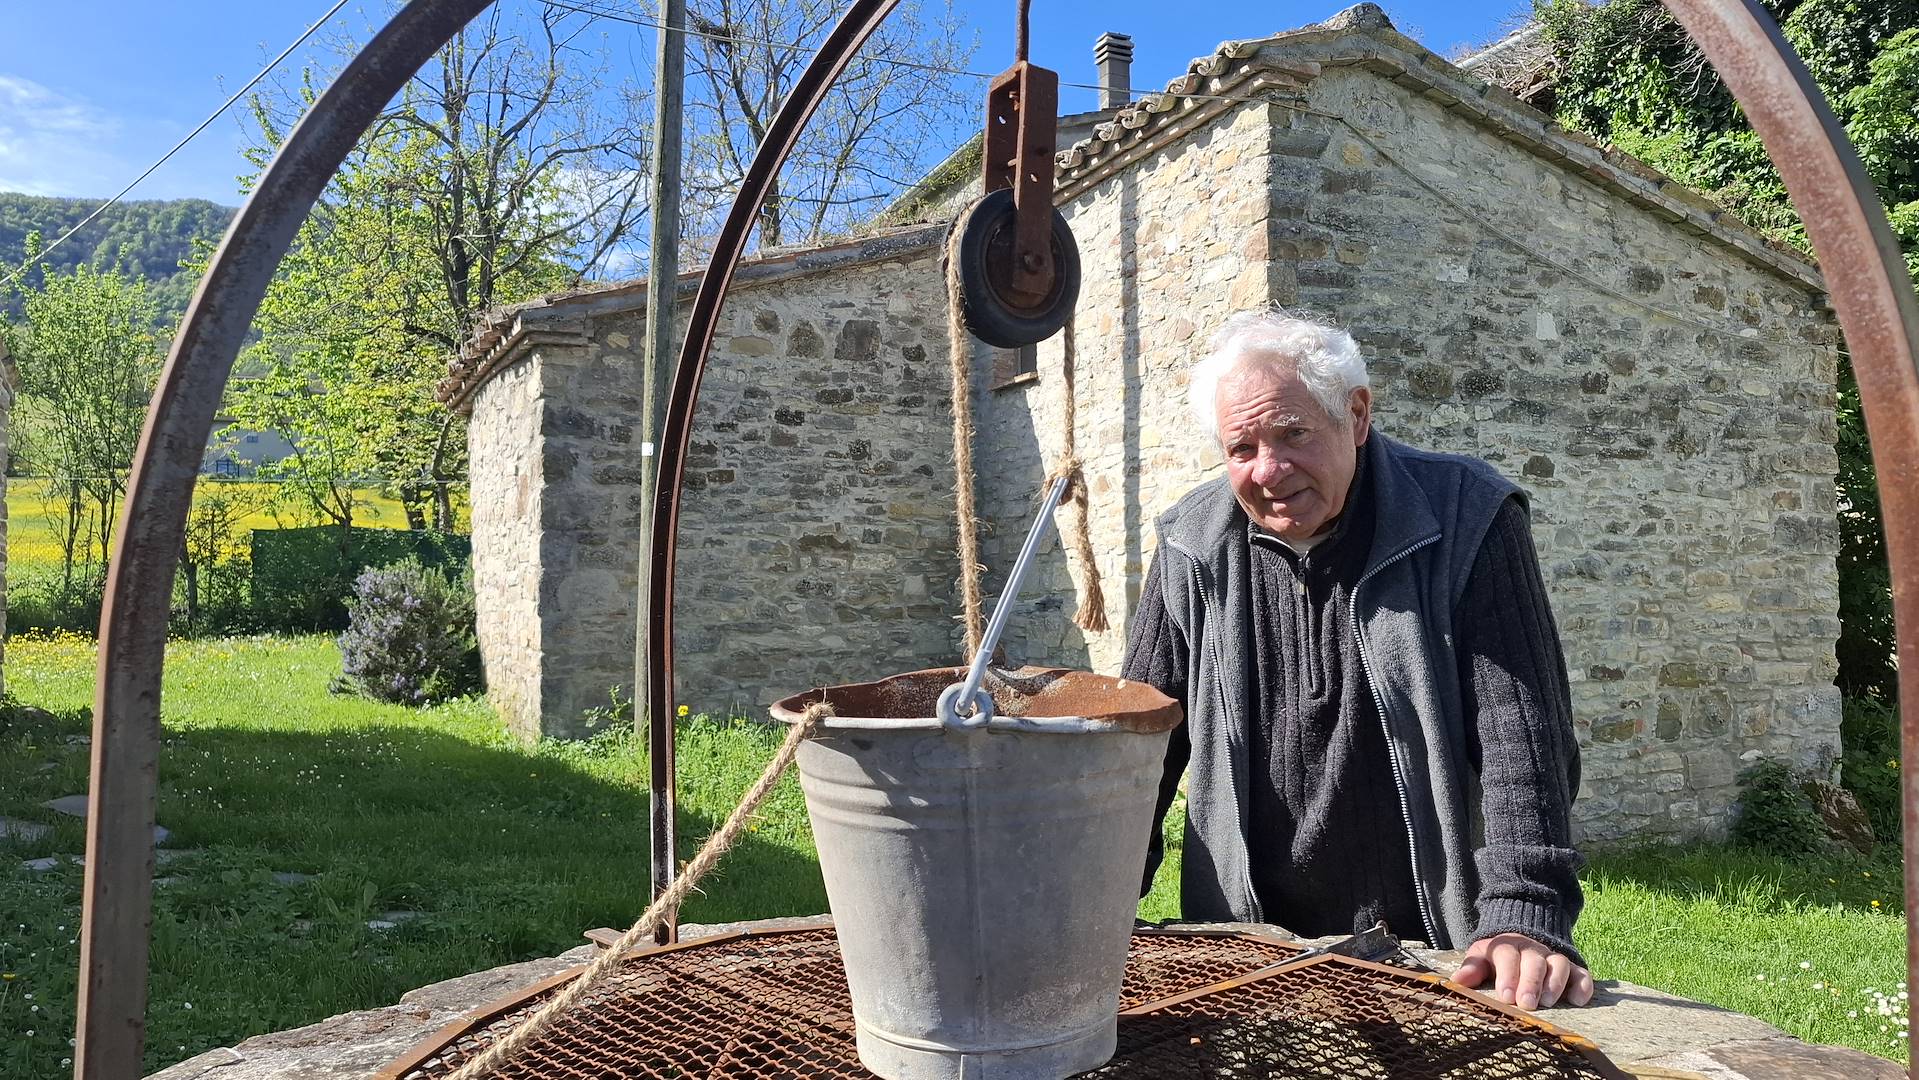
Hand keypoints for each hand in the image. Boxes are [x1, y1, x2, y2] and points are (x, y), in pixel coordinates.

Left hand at [1452, 932, 1593, 1009]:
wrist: (1521, 939)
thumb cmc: (1497, 958)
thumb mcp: (1481, 958)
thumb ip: (1472, 969)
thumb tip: (1456, 982)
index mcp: (1507, 946)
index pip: (1507, 956)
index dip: (1507, 975)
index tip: (1506, 997)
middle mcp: (1532, 949)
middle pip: (1534, 961)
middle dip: (1531, 982)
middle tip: (1527, 1003)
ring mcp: (1553, 957)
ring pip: (1559, 963)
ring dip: (1555, 982)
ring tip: (1549, 1002)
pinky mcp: (1572, 968)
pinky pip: (1582, 973)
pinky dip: (1583, 985)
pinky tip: (1578, 1000)